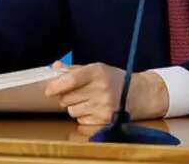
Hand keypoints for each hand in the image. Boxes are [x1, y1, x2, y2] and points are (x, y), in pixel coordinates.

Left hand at [44, 61, 168, 124]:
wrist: (140, 94)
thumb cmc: (114, 79)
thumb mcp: (97, 69)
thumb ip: (74, 69)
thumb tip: (54, 67)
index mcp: (97, 71)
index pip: (71, 80)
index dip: (56, 86)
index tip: (48, 90)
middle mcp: (101, 88)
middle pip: (67, 98)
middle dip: (67, 96)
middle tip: (78, 93)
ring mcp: (103, 105)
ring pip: (72, 110)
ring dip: (75, 107)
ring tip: (89, 101)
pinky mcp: (105, 119)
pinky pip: (81, 121)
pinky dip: (84, 116)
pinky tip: (95, 109)